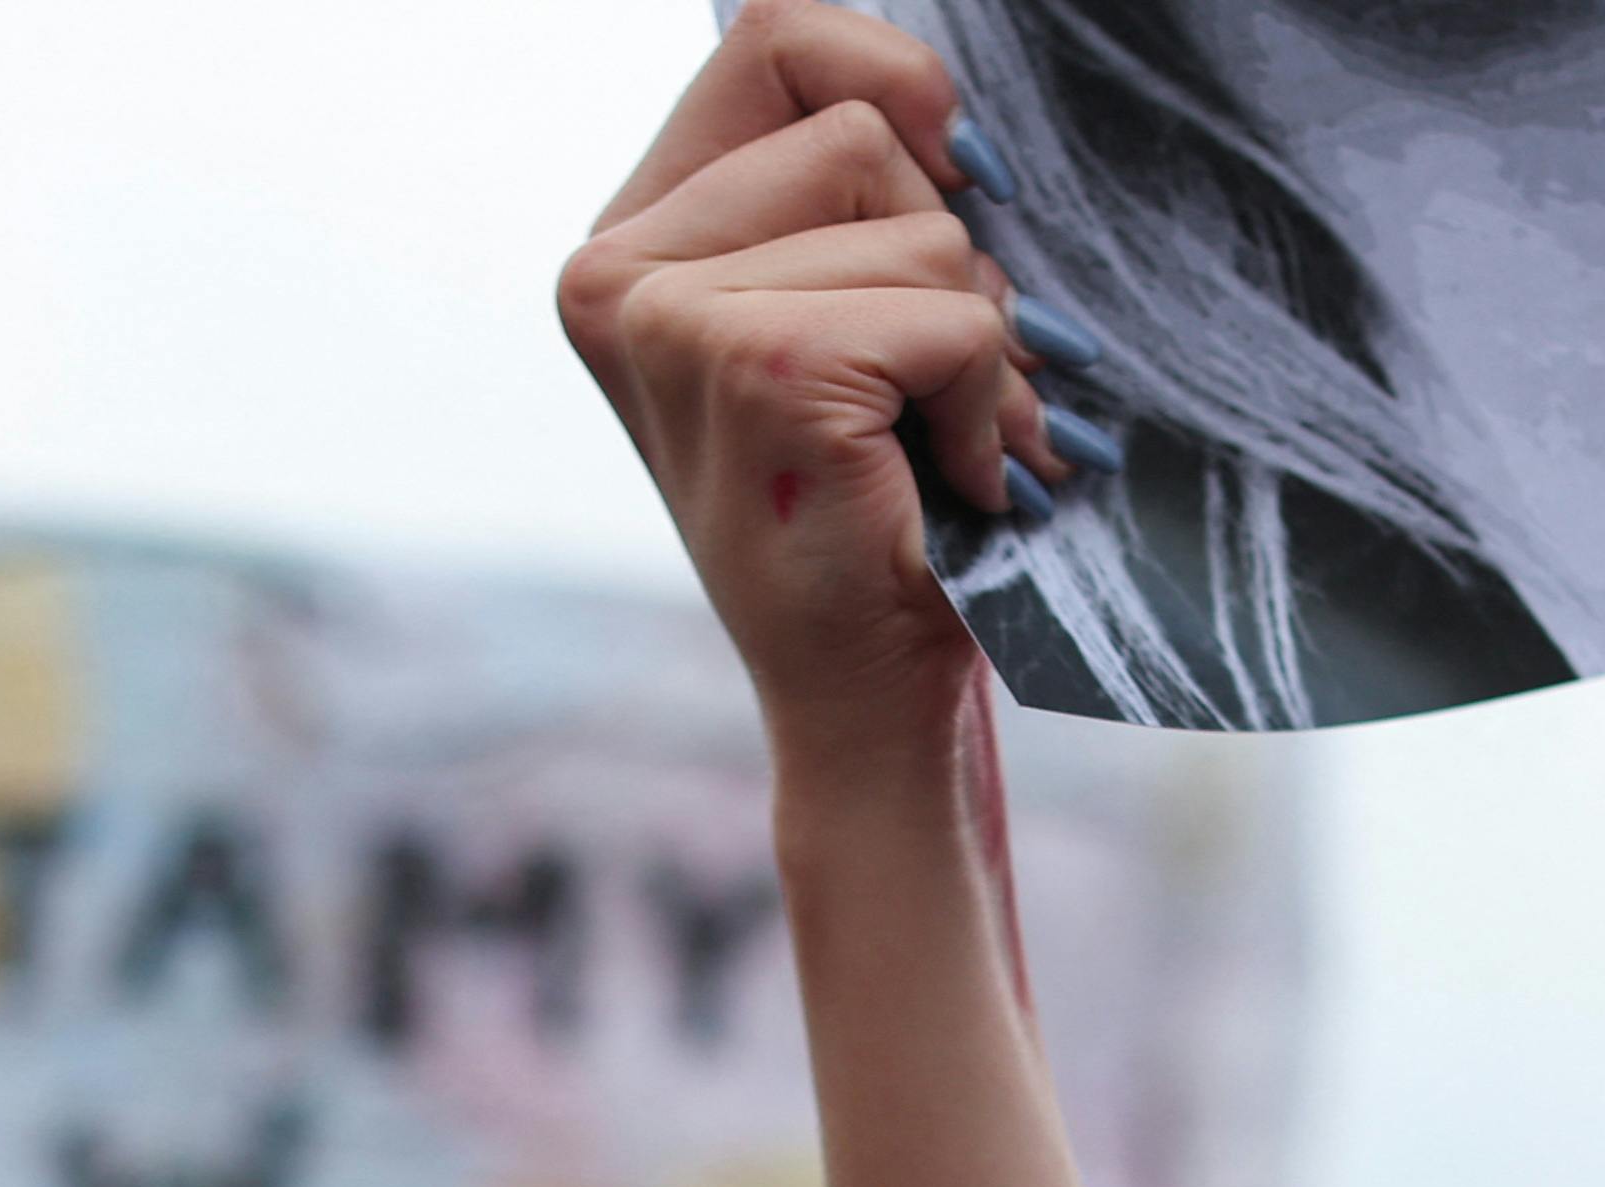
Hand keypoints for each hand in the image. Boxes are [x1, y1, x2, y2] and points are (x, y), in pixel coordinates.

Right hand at [562, 0, 1063, 762]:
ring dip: (977, 339)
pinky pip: (950, 311)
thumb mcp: (850, 310)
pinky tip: (949, 482)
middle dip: (947, 242)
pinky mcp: (761, 367)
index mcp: (629, 244)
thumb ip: (852, 184)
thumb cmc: (877, 509)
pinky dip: (987, 400)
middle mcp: (617, 273)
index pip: (772, 40)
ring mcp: (675, 320)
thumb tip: (944, 89)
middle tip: (939, 378)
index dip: (896, 88)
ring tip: (942, 442)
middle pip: (857, 121)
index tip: (954, 182)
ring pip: (919, 220)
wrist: (864, 702)